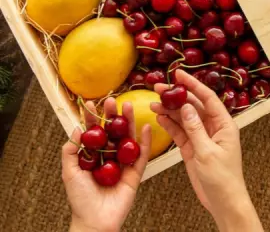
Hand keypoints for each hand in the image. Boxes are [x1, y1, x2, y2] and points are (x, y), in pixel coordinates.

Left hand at [63, 98, 151, 231]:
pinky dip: (145, 141)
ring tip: (129, 107)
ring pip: (127, 139)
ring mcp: (123, 164)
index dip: (93, 119)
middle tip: (112, 101)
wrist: (96, 220)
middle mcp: (109, 158)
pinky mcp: (135, 173)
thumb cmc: (80, 200)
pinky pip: (142, 155)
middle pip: (112, 132)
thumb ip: (71, 151)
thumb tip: (76, 130)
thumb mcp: (69, 173)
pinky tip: (147, 127)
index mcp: (92, 157)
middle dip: (112, 116)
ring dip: (129, 122)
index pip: (93, 133)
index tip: (91, 104)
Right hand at [150, 70, 261, 231]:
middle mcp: (214, 127)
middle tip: (158, 87)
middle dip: (177, 95)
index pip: (208, 98)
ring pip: (185, 118)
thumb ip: (195, 128)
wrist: (223, 200)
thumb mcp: (207, 152)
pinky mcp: (193, 147)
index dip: (193, 84)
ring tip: (153, 102)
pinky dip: (170, 124)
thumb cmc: (222, 178)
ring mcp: (203, 137)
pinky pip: (181, 131)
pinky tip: (159, 116)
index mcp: (224, 124)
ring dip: (170, 109)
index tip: (178, 73)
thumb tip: (186, 106)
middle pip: (194, 106)